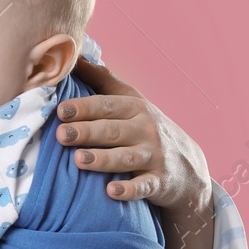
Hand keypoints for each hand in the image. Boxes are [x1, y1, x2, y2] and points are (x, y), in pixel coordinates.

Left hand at [58, 58, 210, 208]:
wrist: (187, 166)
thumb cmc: (147, 127)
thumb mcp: (131, 100)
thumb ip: (103, 80)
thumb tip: (76, 56)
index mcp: (135, 108)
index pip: (107, 105)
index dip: (84, 107)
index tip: (61, 110)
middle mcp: (145, 130)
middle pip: (112, 130)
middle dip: (87, 131)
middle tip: (62, 134)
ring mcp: (154, 156)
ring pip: (125, 157)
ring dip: (102, 159)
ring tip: (78, 160)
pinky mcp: (159, 182)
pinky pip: (143, 187)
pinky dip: (129, 190)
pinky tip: (111, 192)